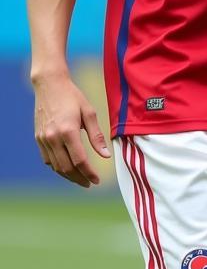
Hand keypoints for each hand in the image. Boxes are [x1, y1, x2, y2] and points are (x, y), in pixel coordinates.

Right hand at [34, 72, 110, 187]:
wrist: (50, 85)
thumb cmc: (73, 97)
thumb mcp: (89, 113)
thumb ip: (97, 136)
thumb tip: (106, 156)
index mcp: (68, 131)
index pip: (79, 160)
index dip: (89, 173)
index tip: (97, 180)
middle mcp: (53, 138)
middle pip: (66, 167)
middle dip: (79, 178)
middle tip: (90, 183)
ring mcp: (43, 139)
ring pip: (55, 166)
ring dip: (68, 176)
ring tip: (81, 179)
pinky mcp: (38, 138)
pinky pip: (47, 159)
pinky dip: (57, 167)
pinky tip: (67, 168)